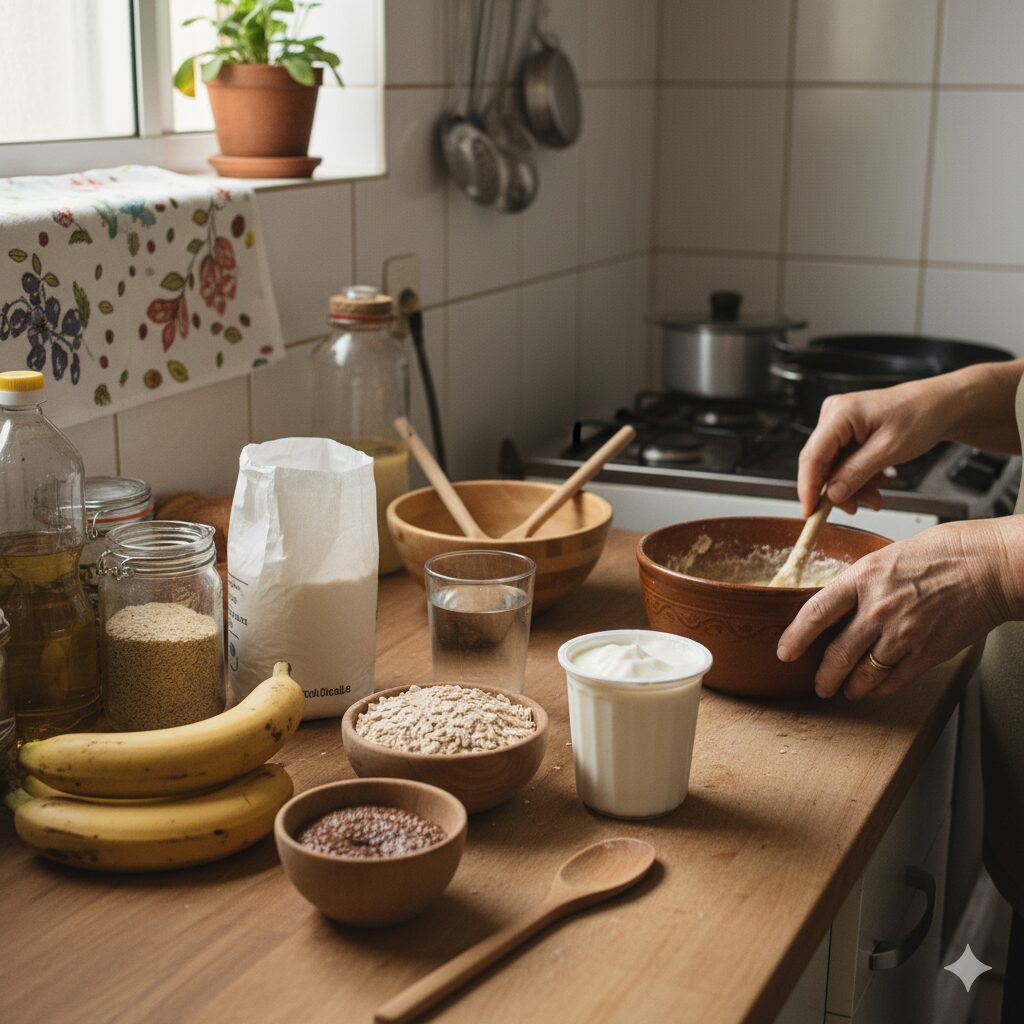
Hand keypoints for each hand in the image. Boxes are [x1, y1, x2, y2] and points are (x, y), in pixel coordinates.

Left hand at [776, 518, 1023, 699]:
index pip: (815, 613)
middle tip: (817, 684)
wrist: (990, 566)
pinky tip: (874, 689)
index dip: (794, 636)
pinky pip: (894, 680)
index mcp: (863, 578)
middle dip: (822, 676)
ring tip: (844, 691)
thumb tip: (840, 602)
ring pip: (863, 674)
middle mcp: (878, 609)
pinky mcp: (927, 653)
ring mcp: (903, 634)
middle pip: (836, 654)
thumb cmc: (944, 552)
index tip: (784, 652)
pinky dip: (880, 689)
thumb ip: (861, 581)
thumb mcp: (887, 555)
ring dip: (849, 687)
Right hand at [797, 378, 957, 516]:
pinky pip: (842, 460)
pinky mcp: (845, 431)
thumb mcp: (889, 450)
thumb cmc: (921, 415)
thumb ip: (856, 473)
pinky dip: (856, 476)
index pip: (812, 457)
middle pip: (821, 463)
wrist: (939, 405)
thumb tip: (831, 495)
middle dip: (837, 489)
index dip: (808, 487)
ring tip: (874, 497)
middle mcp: (833, 415)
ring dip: (851, 486)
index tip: (810, 513)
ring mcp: (838, 422)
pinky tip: (875, 481)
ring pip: (832, 466)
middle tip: (856, 508)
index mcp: (840, 413)